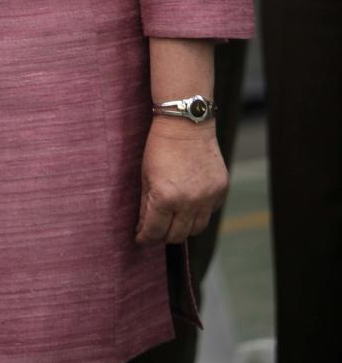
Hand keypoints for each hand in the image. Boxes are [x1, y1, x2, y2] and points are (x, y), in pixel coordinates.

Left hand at [135, 119, 227, 245]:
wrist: (186, 124)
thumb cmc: (160, 146)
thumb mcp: (145, 175)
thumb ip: (146, 204)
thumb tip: (145, 227)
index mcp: (165, 197)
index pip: (155, 231)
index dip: (145, 238)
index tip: (141, 238)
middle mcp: (188, 201)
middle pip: (177, 236)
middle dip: (163, 236)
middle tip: (156, 231)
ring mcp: (207, 197)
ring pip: (196, 229)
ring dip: (183, 228)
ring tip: (173, 220)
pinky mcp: (221, 191)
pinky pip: (210, 213)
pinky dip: (199, 212)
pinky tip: (190, 203)